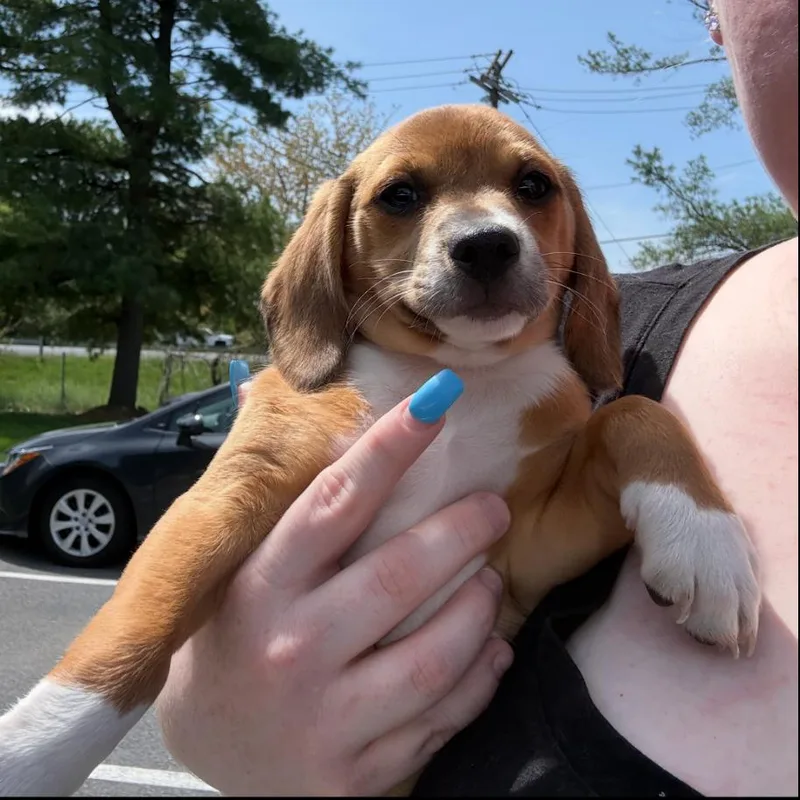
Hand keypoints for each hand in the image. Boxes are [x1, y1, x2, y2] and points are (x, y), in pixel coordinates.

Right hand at [157, 377, 513, 795]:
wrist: (207, 751)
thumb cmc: (229, 638)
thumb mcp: (230, 566)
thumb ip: (264, 489)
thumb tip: (261, 389)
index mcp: (257, 588)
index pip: (334, 503)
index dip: (391, 447)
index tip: (440, 403)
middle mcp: (289, 651)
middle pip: (398, 576)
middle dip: (462, 531)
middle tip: (493, 509)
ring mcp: (324, 719)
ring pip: (434, 656)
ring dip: (478, 608)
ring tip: (488, 579)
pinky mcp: (352, 775)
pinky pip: (440, 720)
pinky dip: (479, 678)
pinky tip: (490, 649)